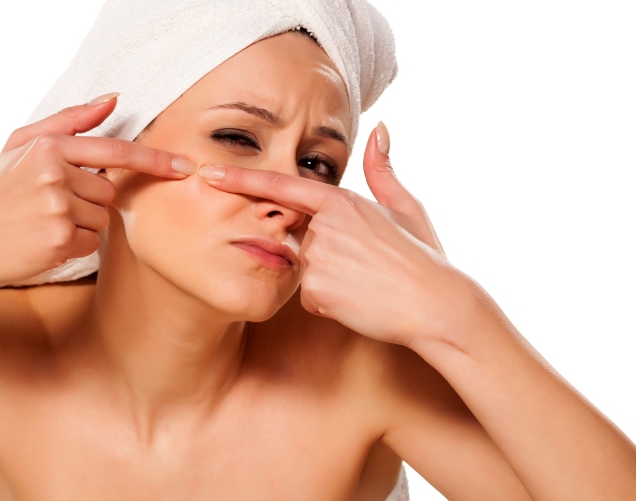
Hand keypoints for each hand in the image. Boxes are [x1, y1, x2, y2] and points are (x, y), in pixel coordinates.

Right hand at [0, 93, 196, 286]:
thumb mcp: (22, 145)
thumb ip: (67, 121)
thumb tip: (112, 100)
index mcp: (48, 147)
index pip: (114, 151)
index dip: (154, 160)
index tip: (184, 166)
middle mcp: (55, 174)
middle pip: (108, 192)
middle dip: (89, 200)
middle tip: (50, 205)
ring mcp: (58, 208)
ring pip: (102, 218)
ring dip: (82, 224)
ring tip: (45, 222)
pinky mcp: (60, 239)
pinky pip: (93, 242)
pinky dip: (75, 245)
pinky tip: (46, 241)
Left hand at [198, 122, 466, 345]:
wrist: (436, 305)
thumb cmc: (423, 257)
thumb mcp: (407, 207)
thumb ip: (382, 170)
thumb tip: (379, 129)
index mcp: (341, 201)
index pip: (281, 187)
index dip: (241, 180)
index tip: (209, 173)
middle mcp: (324, 226)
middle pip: (302, 239)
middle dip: (325, 255)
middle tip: (365, 267)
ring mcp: (318, 259)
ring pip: (306, 271)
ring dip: (329, 281)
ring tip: (365, 284)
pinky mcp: (316, 291)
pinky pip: (310, 298)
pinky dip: (330, 303)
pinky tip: (358, 302)